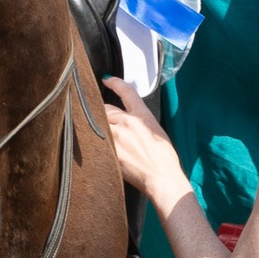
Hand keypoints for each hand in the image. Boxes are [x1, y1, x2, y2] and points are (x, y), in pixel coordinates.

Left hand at [100, 77, 184, 200]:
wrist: (161, 178)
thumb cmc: (164, 159)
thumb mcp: (156, 132)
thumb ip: (140, 123)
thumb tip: (126, 121)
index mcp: (142, 115)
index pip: (127, 91)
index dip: (115, 82)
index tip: (107, 79)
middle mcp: (127, 122)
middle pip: (105, 108)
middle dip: (103, 113)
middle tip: (105, 123)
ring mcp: (116, 135)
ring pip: (97, 122)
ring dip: (97, 126)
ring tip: (98, 135)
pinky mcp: (108, 149)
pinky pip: (94, 139)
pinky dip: (94, 140)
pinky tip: (94, 147)